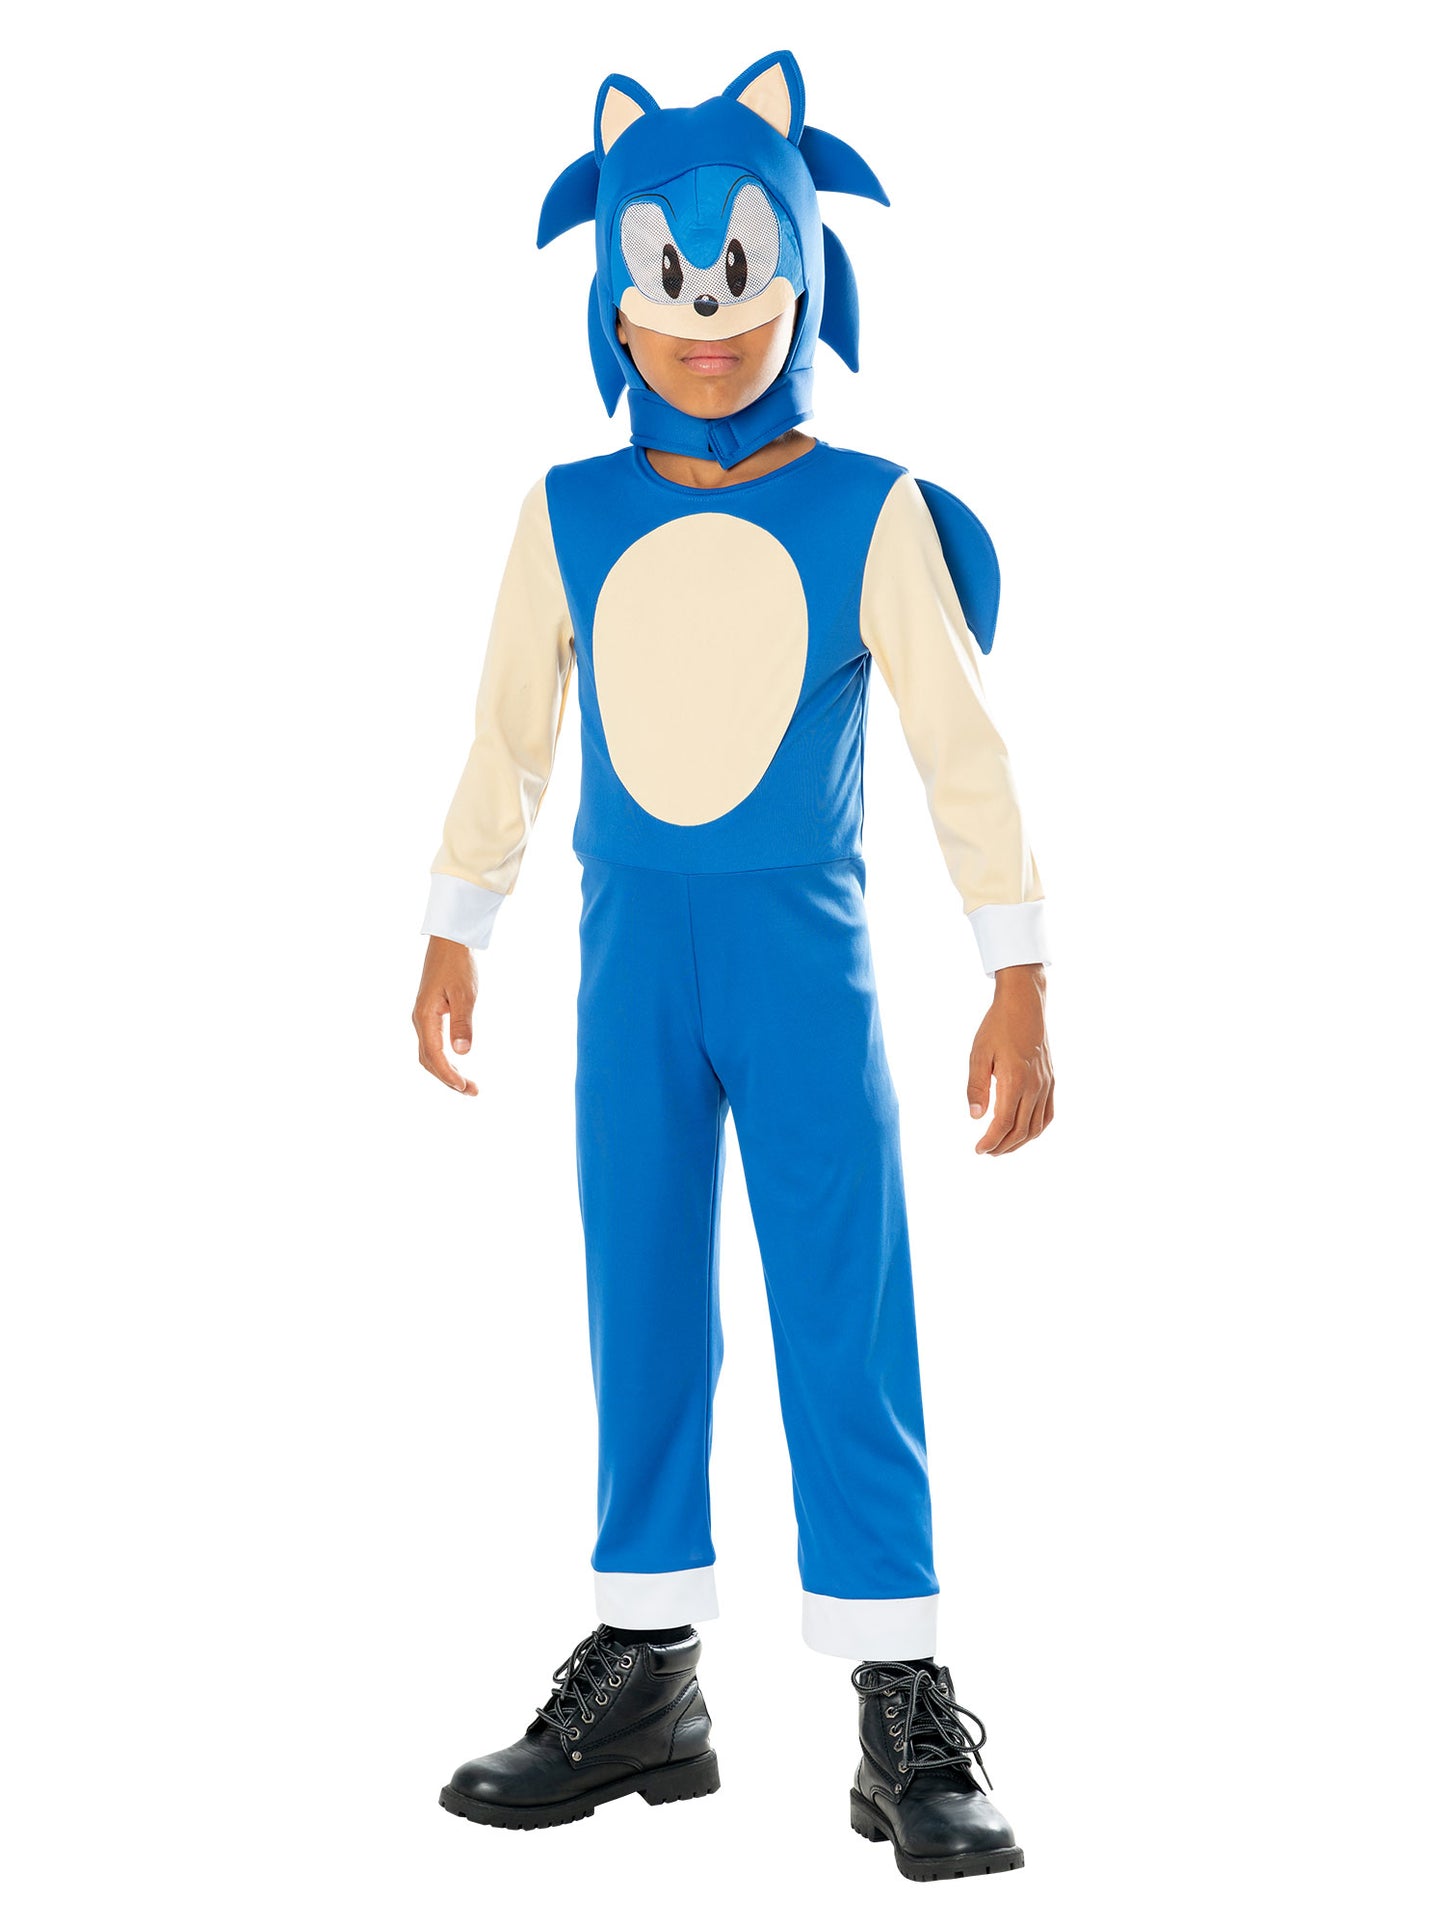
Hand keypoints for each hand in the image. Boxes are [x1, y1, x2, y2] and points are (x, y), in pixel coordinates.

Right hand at [413, 936, 478, 1094]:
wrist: (449, 942)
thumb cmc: (458, 965)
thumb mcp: (465, 994)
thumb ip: (463, 1022)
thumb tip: (462, 1052)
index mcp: (424, 1017)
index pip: (433, 1055)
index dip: (448, 1075)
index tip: (464, 1086)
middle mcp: (420, 1020)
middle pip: (428, 1060)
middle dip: (448, 1079)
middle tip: (472, 1091)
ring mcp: (423, 1018)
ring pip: (429, 1054)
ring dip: (446, 1072)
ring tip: (468, 1085)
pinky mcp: (430, 1015)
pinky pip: (432, 1045)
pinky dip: (443, 1060)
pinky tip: (457, 1065)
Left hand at [967, 963, 1053, 1154]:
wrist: (1025, 1005)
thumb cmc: (998, 1027)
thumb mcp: (979, 1054)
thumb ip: (976, 1086)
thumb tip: (975, 1116)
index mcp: (1015, 1081)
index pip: (1004, 1123)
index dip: (990, 1141)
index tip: (978, 1149)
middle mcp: (1035, 1086)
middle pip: (1021, 1130)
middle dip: (1003, 1146)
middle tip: (986, 1152)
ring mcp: (1046, 1085)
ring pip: (1036, 1126)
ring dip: (1019, 1142)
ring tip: (1002, 1147)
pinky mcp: (1051, 1081)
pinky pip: (1048, 1114)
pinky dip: (1036, 1130)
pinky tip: (1024, 1133)